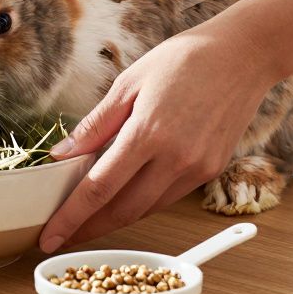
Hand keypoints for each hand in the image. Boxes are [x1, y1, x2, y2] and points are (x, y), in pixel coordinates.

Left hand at [39, 25, 275, 251]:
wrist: (243, 54)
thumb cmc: (183, 60)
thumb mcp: (128, 83)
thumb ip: (94, 125)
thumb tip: (61, 154)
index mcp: (148, 134)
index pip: (99, 189)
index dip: (70, 219)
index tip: (49, 239)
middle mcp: (175, 159)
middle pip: (122, 211)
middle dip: (88, 230)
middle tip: (61, 238)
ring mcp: (197, 169)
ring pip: (146, 209)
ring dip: (114, 220)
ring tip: (86, 222)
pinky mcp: (212, 171)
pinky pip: (168, 197)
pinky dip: (141, 203)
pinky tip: (123, 199)